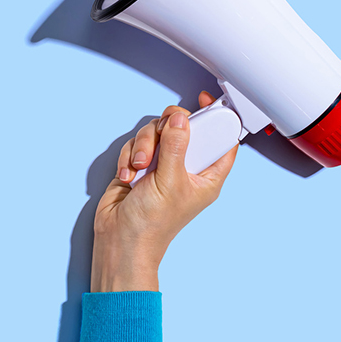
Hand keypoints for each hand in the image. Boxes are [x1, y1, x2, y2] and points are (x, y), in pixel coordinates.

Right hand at [91, 91, 238, 292]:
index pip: (221, 140)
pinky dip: (128, 157)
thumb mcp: (169, 182)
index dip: (216, 119)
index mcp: (205, 176)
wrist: (120, 239)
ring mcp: (162, 166)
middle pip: (182, 129)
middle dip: (165, 132)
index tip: (205, 102)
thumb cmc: (152, 225)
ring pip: (155, 134)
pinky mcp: (140, 166)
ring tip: (139, 168)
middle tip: (160, 140)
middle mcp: (185, 168)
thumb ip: (176, 147)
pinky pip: (136, 144)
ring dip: (142, 147)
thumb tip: (180, 120)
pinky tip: (129, 175)